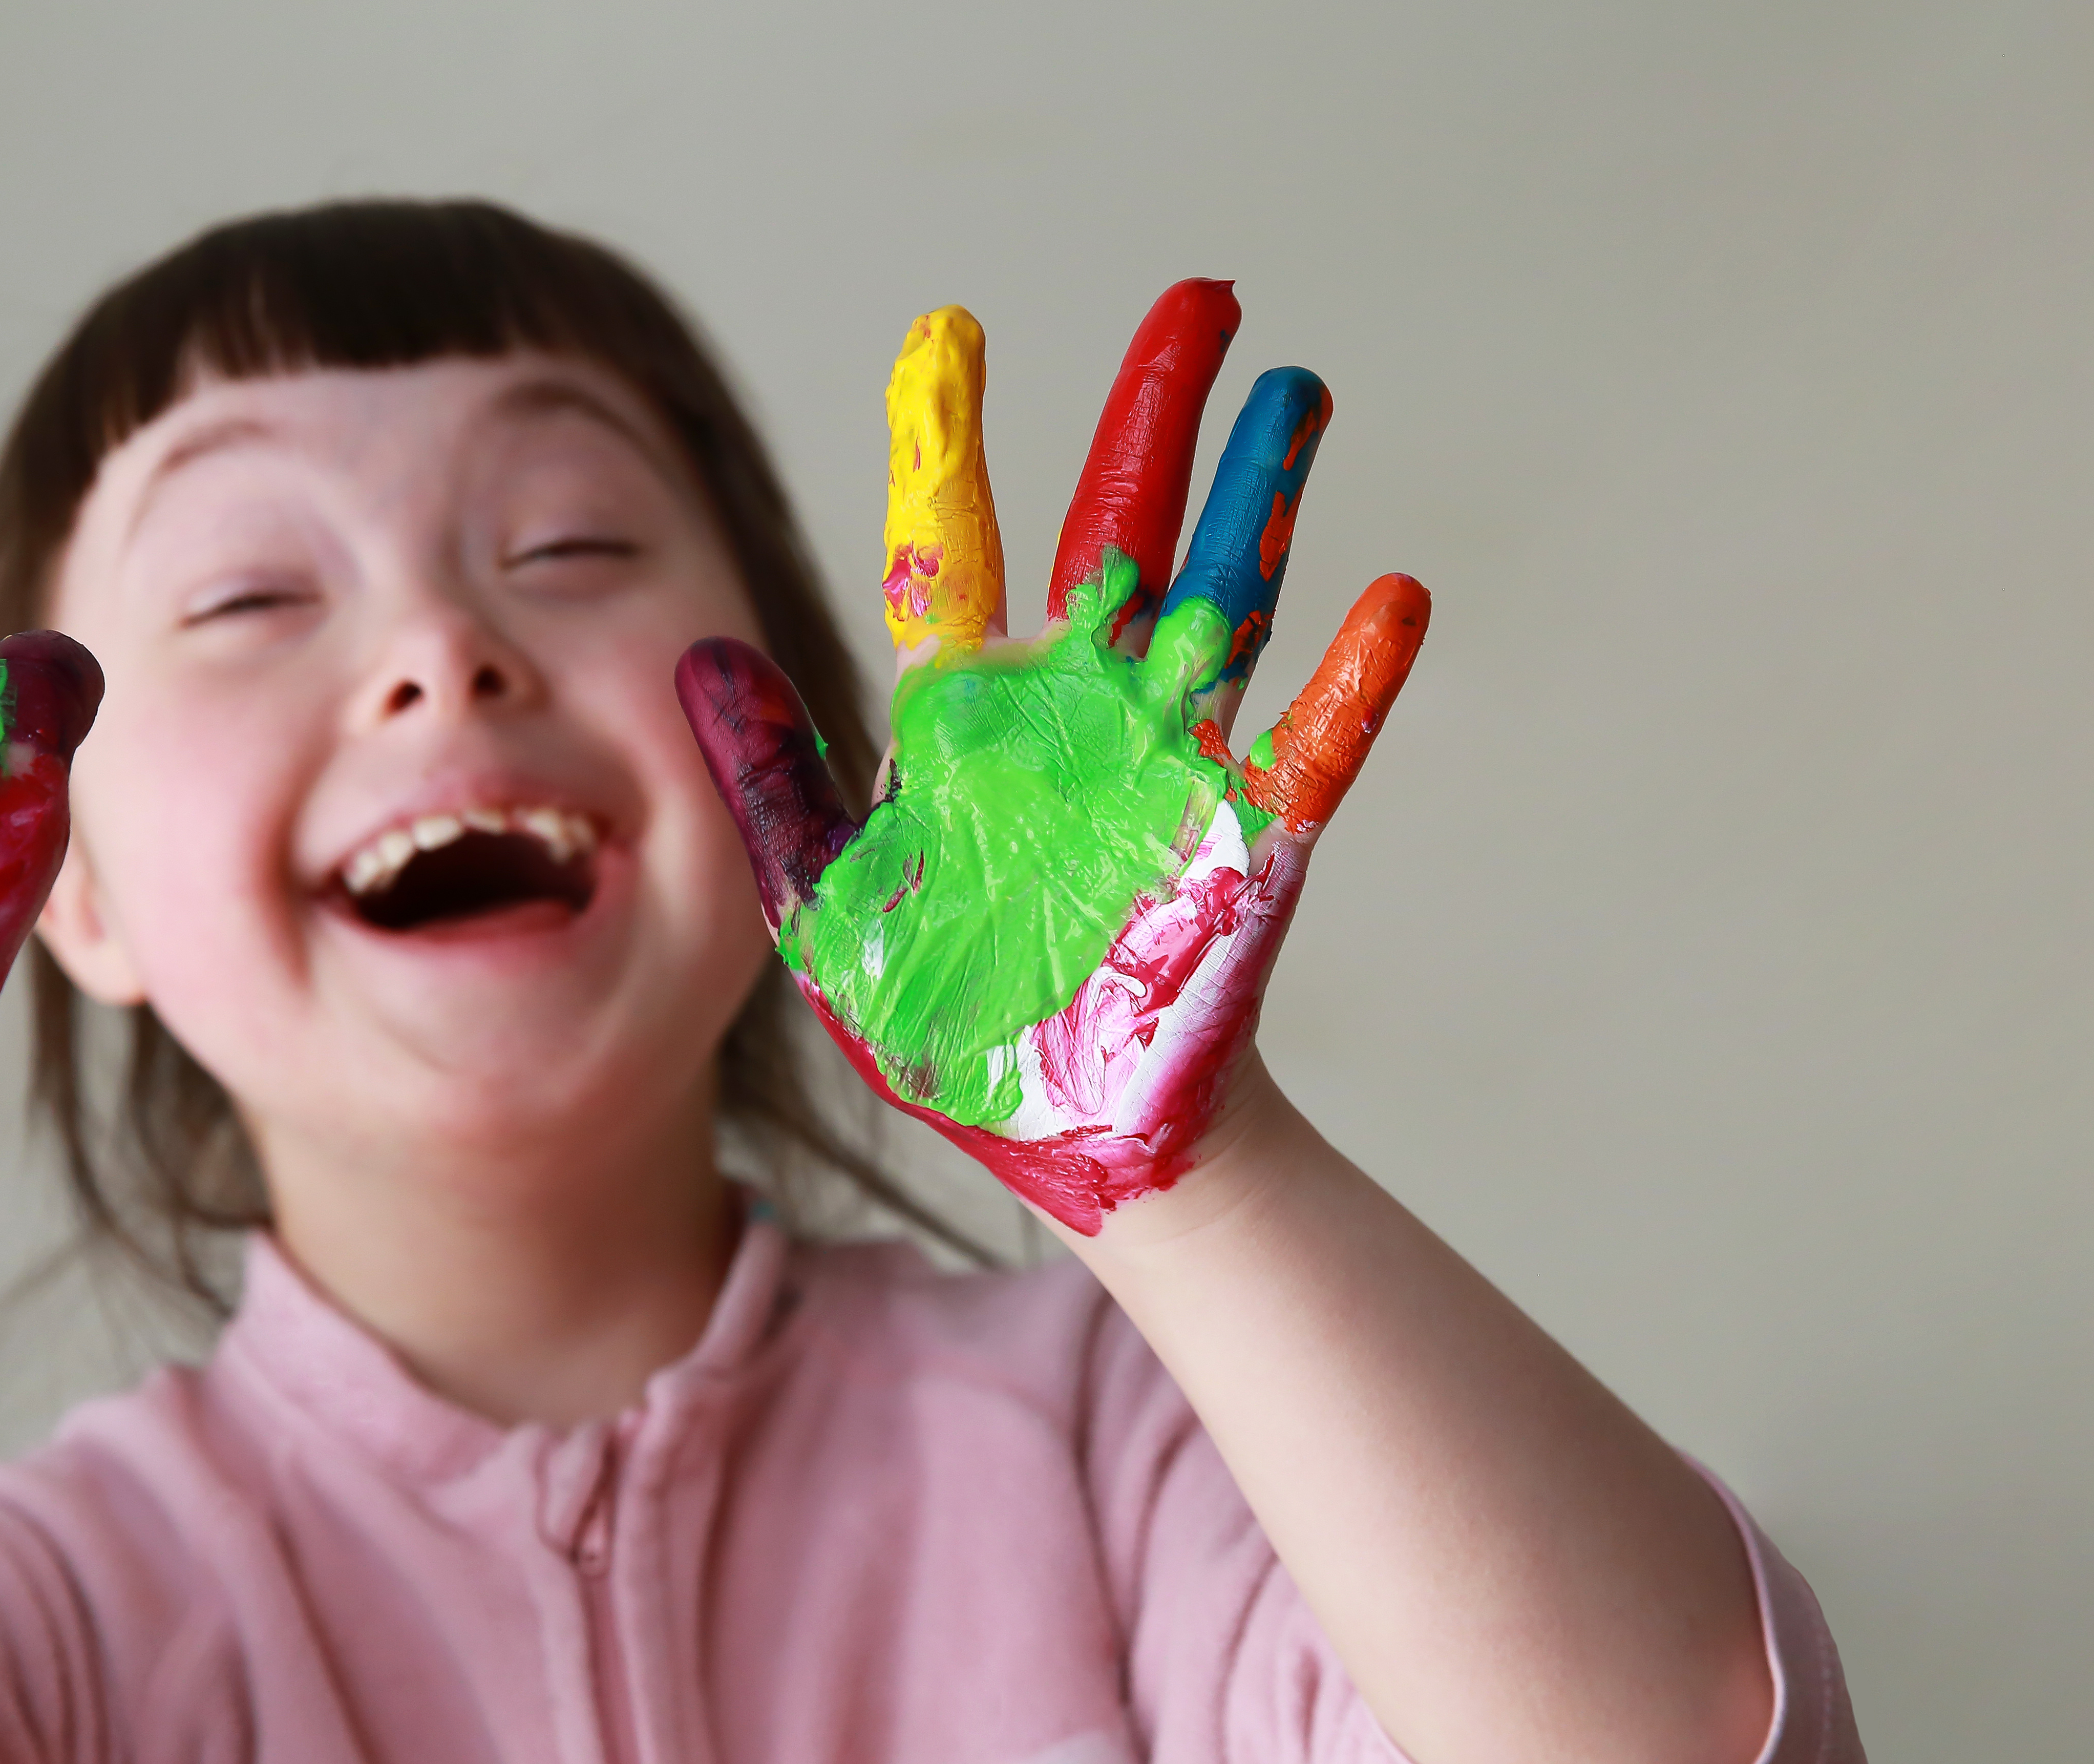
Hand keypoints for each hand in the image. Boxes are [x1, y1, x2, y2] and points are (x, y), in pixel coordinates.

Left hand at [681, 282, 1425, 1230]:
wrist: (1067, 1136)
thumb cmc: (951, 1031)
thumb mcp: (825, 913)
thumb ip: (773, 787)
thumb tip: (701, 654)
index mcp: (967, 722)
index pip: (952, 551)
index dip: (947, 440)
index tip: (944, 333)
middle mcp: (1077, 716)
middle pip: (1118, 530)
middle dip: (1154, 413)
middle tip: (1198, 296)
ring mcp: (1169, 767)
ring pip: (1224, 600)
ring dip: (1261, 498)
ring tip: (1295, 390)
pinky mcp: (1246, 841)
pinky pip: (1311, 747)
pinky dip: (1351, 680)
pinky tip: (1392, 600)